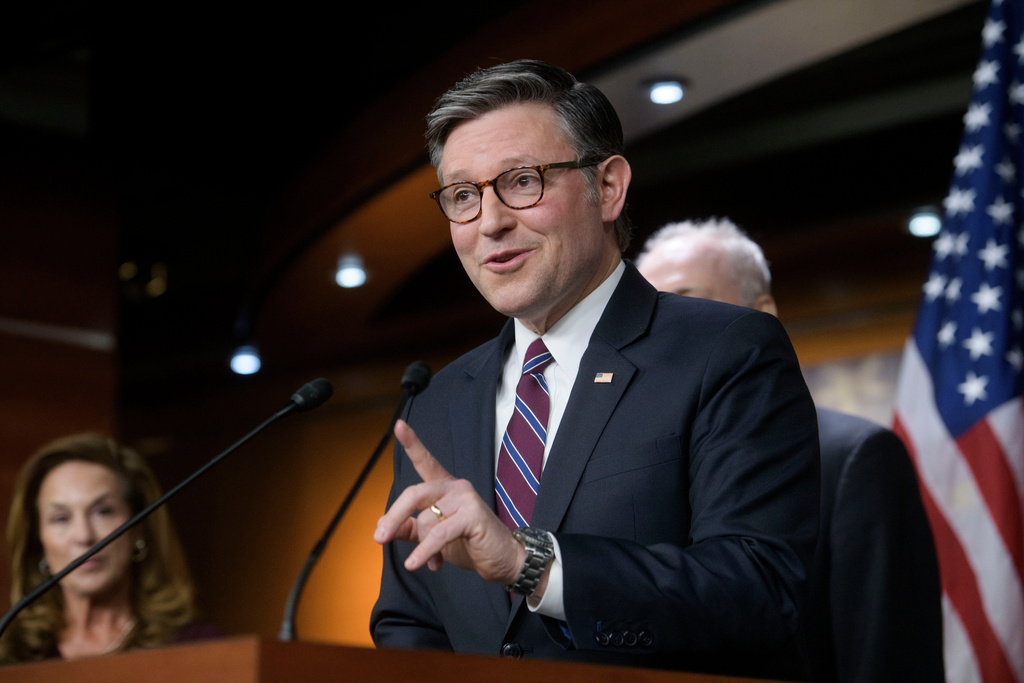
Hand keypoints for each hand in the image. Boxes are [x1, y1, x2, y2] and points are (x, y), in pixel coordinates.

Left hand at [374, 419, 525, 584]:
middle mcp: (455, 487)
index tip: (398, 425)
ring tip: (418, 563)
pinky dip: (425, 551)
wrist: (503, 561)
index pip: (426, 461)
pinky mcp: (472, 515)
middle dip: (394, 516)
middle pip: (414, 494)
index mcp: (445, 488)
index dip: (412, 443)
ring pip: (425, 517)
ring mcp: (465, 498)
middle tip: (379, 537)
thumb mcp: (433, 538)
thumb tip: (383, 529)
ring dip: (420, 544)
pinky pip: (438, 534)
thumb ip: (411, 529)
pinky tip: (417, 563)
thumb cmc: (470, 544)